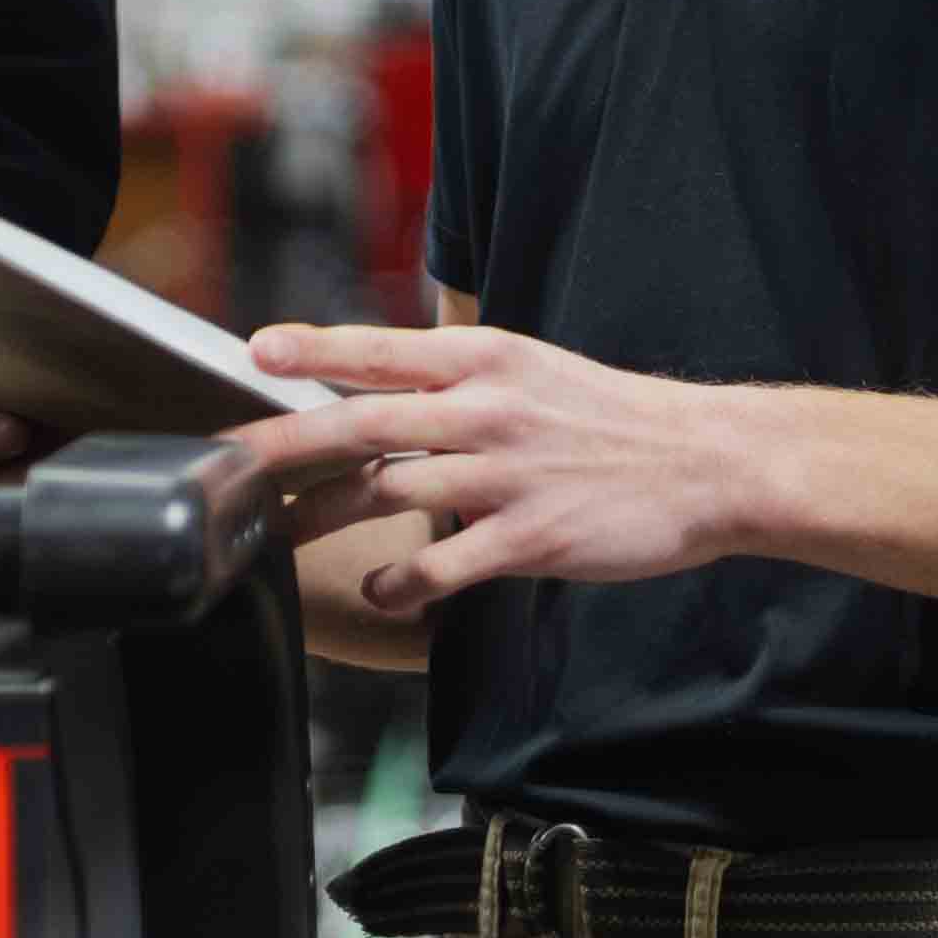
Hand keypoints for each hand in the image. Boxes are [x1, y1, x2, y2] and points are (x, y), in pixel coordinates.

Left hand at [231, 321, 764, 616]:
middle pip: (361, 423)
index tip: (257, 351)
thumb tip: (381, 392)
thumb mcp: (533, 372)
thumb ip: (458, 381)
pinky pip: (441, 564)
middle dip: (284, 446)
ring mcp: (506, 474)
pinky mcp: (530, 536)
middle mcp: (488, 408)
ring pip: (386, 492)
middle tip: (230, 467)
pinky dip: (400, 581)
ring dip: (322, 519)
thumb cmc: (614, 419)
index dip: (315, 350)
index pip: (382, 348)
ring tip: (281, 538)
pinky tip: (383, 589)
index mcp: (488, 359)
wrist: (706, 462)